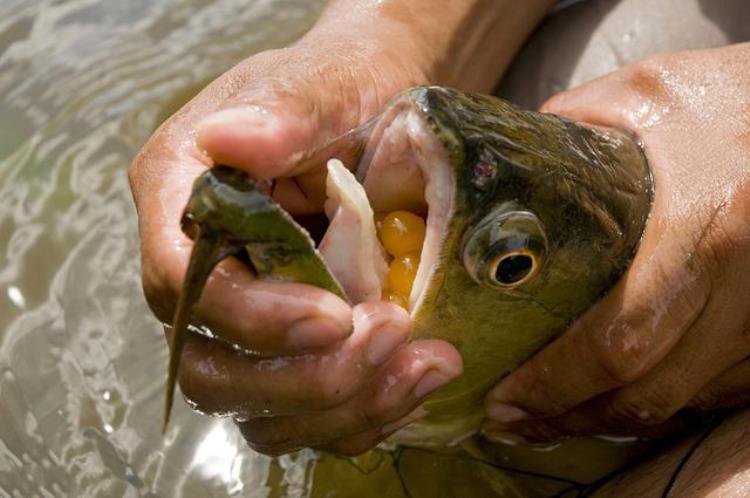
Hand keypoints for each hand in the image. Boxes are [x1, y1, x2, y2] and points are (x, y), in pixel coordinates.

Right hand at [128, 5, 466, 455]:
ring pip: (259, 407)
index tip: (335, 316)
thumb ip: (280, 115)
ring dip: (342, 406)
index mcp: (180, 201)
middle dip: (301, 376)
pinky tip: (418, 380)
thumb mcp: (320, 88)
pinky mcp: (289, 348)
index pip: (182, 283)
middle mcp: (199, 272)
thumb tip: (228, 138)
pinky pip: (307, 413)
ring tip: (426, 365)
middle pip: (211, 367)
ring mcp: (243, 319)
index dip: (251, 315)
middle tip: (390, 339)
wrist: (382, 115)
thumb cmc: (343, 90)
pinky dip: (363, 412)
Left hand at [483, 43, 749, 443]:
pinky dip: (668, 401)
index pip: (619, 339)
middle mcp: (745, 284)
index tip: (504, 396)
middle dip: (572, 416)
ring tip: (553, 417)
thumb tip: (508, 169)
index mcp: (705, 224)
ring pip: (687, 400)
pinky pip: (723, 388)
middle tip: (514, 420)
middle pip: (649, 388)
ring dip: (614, 418)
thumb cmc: (739, 95)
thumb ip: (572, 127)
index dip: (556, 383)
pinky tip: (621, 397)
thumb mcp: (648, 94)